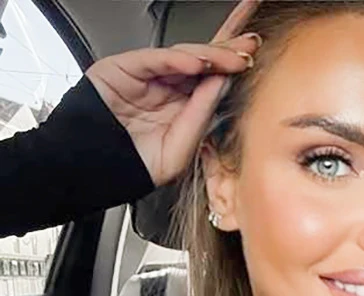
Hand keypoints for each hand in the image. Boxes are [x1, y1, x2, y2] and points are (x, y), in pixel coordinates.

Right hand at [85, 0, 261, 186]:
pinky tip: (198, 63)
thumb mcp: (181, 146)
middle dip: (227, 49)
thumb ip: (201, 114)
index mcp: (183, 104)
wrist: (99, 173)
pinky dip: (177, 59)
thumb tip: (223, 82)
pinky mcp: (124, 68)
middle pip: (201, 58)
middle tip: (251, 44)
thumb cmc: (137, 166)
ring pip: (182, 55)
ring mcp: (146, 75)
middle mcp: (166, 86)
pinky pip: (154, 58)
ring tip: (233, 57)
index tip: (254, 55)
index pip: (212, 77)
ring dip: (210, 54)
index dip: (232, 63)